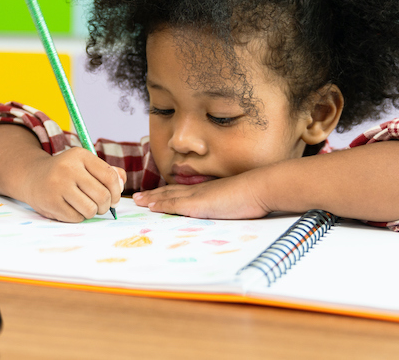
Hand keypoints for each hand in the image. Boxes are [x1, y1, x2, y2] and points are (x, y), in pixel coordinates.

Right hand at [18, 147, 126, 222]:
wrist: (31, 176)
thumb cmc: (65, 172)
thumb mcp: (84, 164)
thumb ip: (107, 171)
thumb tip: (121, 183)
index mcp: (80, 155)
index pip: (110, 177)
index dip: (117, 192)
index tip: (114, 198)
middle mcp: (69, 168)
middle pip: (103, 196)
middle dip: (105, 206)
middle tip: (99, 206)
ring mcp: (58, 185)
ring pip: (91, 209)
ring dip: (92, 212)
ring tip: (85, 207)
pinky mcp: (51, 202)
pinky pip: (76, 218)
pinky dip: (78, 217)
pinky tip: (70, 208)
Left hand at [132, 170, 270, 219]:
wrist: (261, 187)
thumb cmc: (255, 195)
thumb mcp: (238, 200)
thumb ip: (229, 204)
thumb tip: (230, 210)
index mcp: (208, 191)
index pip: (183, 192)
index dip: (168, 193)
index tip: (156, 195)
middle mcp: (199, 191)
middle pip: (171, 192)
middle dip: (154, 195)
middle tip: (138, 197)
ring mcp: (197, 196)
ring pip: (169, 196)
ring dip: (152, 199)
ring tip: (138, 200)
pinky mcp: (198, 204)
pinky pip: (174, 204)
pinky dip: (161, 205)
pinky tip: (150, 207)